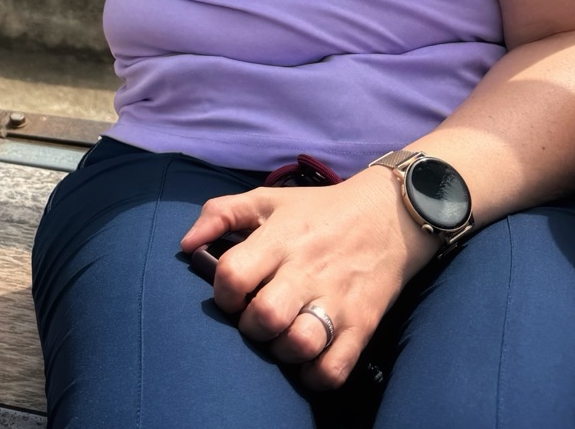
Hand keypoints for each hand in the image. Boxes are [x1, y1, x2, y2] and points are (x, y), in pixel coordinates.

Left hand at [181, 166, 435, 389]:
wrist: (389, 215)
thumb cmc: (318, 211)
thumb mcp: (268, 199)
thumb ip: (220, 213)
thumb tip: (185, 245)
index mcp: (280, 237)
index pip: (233, 274)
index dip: (223, 293)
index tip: (233, 294)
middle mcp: (307, 269)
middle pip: (265, 317)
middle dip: (251, 327)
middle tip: (259, 319)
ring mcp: (337, 300)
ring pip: (298, 345)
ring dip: (282, 351)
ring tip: (283, 337)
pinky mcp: (363, 324)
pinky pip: (333, 369)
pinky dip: (314, 375)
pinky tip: (309, 358)